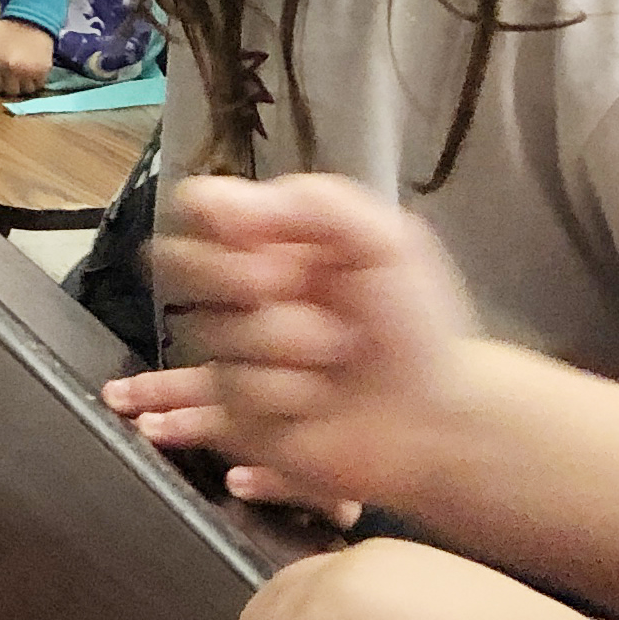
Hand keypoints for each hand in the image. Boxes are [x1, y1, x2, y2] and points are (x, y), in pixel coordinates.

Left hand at [0, 16, 54, 100]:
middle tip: (11, 78)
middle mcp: (14, 70)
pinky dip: (36, 82)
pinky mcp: (44, 71)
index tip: (0, 77)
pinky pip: (39, 85)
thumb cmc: (8, 27)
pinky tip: (33, 74)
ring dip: (23, 86)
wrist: (34, 19)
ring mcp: (30, 72)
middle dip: (10, 86)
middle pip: (11, 91)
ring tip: (22, 77)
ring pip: (26, 90)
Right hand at [130, 174, 485, 511]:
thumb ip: (309, 202)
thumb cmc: (415, 323)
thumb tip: (215, 201)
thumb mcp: (384, 240)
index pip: (198, 209)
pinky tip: (313, 400)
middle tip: (294, 289)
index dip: (216, 222)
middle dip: (239, 278)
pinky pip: (229, 392)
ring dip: (284, 343)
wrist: (437, 417)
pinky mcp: (235, 412)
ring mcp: (235, 353)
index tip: (254, 237)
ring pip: (213, 333)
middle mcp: (243, 292)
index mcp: (271, 241)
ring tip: (335, 356)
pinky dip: (283, 393)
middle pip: (181, 264)